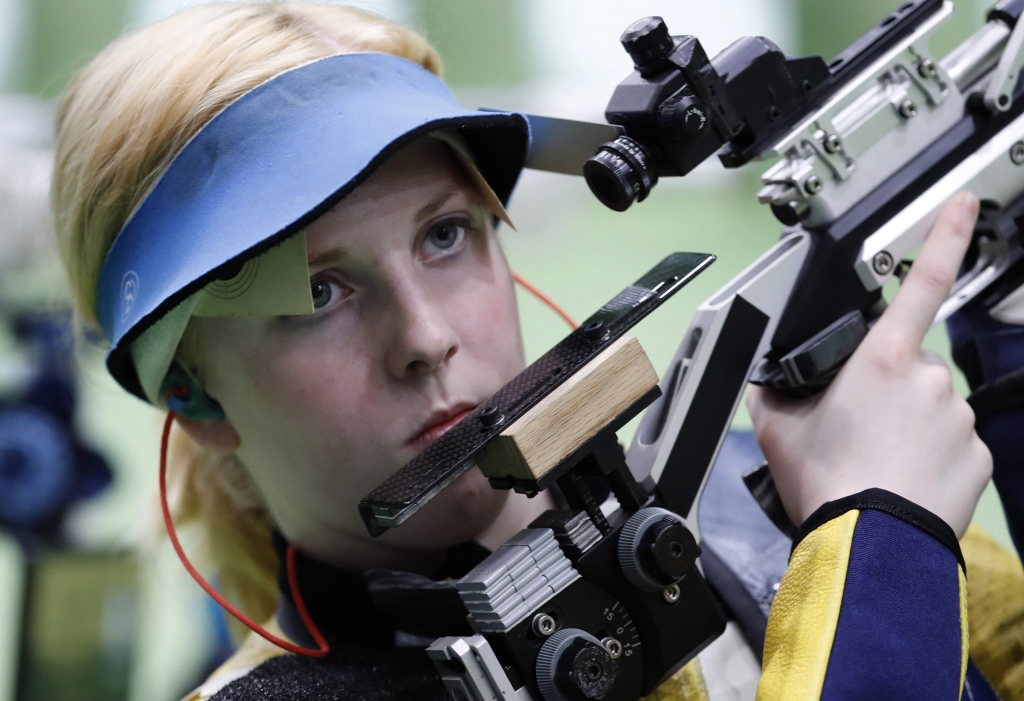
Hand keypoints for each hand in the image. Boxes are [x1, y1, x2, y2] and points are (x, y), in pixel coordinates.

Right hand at [747, 192, 991, 537]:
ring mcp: (958, 417)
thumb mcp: (777, 427)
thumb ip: (775, 390)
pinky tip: (902, 478)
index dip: (943, 237)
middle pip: (907, 366)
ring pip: (931, 407)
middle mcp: (927, 379)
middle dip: (886, 388)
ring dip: (908, 425)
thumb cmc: (827, 482)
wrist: (870, 543)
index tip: (960, 205)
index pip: (919, 283)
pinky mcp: (977, 456)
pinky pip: (952, 443)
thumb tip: (769, 380)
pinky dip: (930, 456)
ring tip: (875, 462)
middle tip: (856, 430)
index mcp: (879, 359)